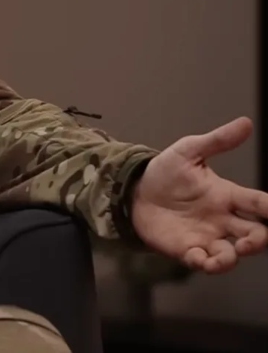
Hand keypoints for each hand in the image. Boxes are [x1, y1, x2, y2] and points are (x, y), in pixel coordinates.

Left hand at [130, 117, 267, 273]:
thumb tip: (246, 123)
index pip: (260, 204)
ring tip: (228, 255)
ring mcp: (206, 236)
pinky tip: (201, 259)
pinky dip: (206, 264)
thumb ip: (217, 141)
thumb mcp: (188, 151)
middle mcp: (223, 219)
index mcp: (227, 195)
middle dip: (259, 241)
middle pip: (255, 234)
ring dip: (233, 258)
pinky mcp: (187, 249)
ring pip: (231, 254)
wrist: (134, 190)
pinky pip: (203, 262)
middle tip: (250, 241)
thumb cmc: (165, 172)